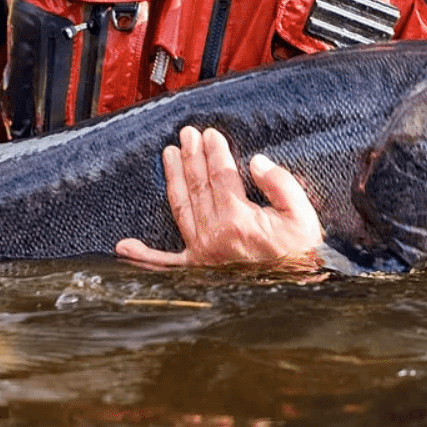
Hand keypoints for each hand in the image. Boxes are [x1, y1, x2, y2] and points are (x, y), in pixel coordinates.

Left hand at [115, 125, 322, 269]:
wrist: (296, 293)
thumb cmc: (300, 256)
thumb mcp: (302, 216)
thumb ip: (280, 184)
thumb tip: (257, 162)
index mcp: (238, 220)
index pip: (220, 175)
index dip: (214, 151)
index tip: (210, 134)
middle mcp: (214, 235)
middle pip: (197, 185)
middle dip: (191, 156)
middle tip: (186, 134)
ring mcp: (202, 253)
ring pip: (180, 207)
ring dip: (172, 179)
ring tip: (168, 154)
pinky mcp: (198, 270)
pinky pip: (166, 264)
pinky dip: (145, 257)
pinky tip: (125, 247)